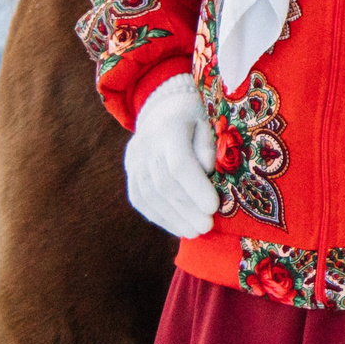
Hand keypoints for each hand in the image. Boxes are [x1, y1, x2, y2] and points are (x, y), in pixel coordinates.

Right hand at [126, 74, 219, 237]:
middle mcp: (145, 145)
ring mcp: (133, 160)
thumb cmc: (198, 120)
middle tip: (207, 227)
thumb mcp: (211, 123)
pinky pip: (140, 200)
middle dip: (187, 209)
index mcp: (170, 128)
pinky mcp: (130, 173)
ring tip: (195, 232)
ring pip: (149, 195)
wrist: (165, 111)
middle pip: (164, 183)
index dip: (195, 188)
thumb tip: (207, 173)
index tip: (214, 207)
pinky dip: (160, 217)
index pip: (179, 163)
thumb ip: (210, 147)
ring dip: (174, 218)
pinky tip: (178, 227)